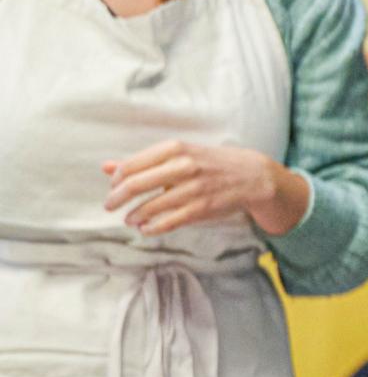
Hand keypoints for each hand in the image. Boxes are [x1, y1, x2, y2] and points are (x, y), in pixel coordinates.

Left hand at [102, 140, 305, 238]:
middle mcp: (184, 166)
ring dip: (133, 215)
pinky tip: (146, 228)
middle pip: (135, 184)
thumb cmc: (210, 163)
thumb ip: (143, 161)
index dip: (116, 180)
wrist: (252, 175)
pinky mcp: (202, 208)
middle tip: (110, 206)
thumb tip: (106, 167)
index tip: (114, 188)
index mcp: (175, 148)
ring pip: (150, 206)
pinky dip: (152, 228)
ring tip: (129, 219)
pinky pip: (168, 222)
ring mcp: (193, 188)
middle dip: (116, 199)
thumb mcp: (179, 154)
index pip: (131, 165)